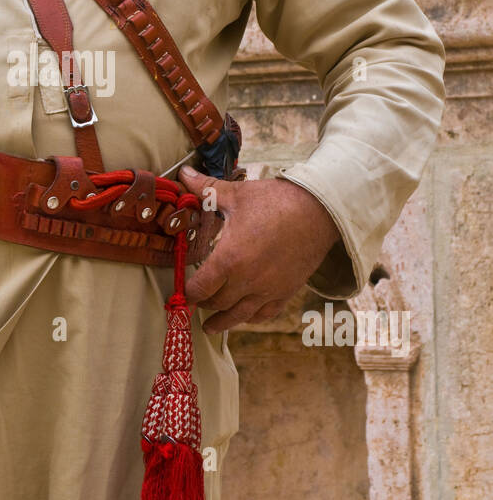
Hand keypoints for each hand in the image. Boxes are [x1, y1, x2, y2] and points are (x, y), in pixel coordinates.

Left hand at [177, 165, 341, 331]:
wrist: (320, 211)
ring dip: (221, 321)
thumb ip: (205, 189)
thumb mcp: (237, 194)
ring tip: (209, 326)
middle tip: (194, 300)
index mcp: (230, 259)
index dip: (187, 292)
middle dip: (202, 303)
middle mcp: (247, 281)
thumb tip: (182, 174)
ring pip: (238, 315)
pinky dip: (250, 318)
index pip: (199, 287)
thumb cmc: (276, 202)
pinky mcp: (285, 292)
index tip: (180, 293)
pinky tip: (243, 316)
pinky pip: (264, 314)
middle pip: (216, 303)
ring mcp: (268, 289)